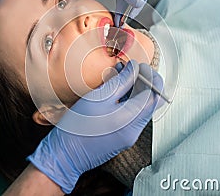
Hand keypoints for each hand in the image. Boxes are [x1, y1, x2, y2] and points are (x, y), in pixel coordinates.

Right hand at [27, 60, 163, 193]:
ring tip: (122, 74)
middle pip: (151, 101)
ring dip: (136, 90)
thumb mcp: (99, 97)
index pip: (154, 94)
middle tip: (134, 69)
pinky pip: (132, 115)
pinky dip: (129, 100)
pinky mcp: (122, 136)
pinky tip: (116, 89)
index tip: (140, 66)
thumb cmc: (77, 128)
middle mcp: (134, 129)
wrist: (65, 154)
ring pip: (142, 107)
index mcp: (130, 119)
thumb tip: (134, 69)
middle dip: (146, 82)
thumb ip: (121, 81)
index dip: (150, 76)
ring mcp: (129, 134)